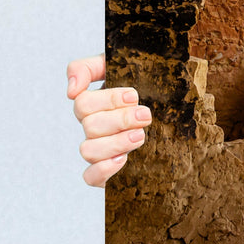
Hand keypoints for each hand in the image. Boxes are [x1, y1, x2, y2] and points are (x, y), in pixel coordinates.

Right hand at [67, 55, 150, 187]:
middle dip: (120, 120)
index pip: (83, 103)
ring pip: (88, 151)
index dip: (108, 100)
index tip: (133, 96)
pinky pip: (90, 177)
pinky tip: (123, 159)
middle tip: (145, 115)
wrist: (172, 107)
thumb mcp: (117, 65)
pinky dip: (103, 169)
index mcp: (94, 104)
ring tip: (140, 135)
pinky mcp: (107, 171)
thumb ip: (87, 68)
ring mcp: (99, 149)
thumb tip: (71, 90)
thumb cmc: (143, 82)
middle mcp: (93, 127)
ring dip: (116, 142)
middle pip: (90, 126)